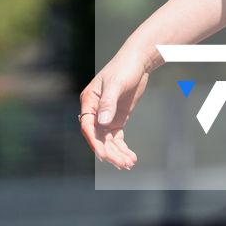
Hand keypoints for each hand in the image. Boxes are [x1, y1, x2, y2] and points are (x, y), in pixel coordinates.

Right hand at [79, 49, 149, 170]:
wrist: (138, 62)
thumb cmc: (124, 68)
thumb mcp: (116, 84)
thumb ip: (108, 103)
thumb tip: (102, 122)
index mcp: (88, 101)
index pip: (87, 126)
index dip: (94, 141)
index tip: (103, 154)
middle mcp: (94, 111)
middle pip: (98, 137)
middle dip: (110, 152)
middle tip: (122, 163)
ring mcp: (106, 117)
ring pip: (108, 141)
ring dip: (117, 153)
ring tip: (129, 164)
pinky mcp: (117, 119)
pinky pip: (116, 139)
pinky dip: (122, 149)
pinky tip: (130, 158)